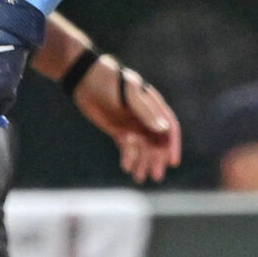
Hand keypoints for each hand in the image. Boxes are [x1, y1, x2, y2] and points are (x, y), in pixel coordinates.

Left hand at [71, 55, 180, 181]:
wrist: (85, 79)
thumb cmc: (109, 81)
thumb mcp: (128, 95)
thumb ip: (145, 112)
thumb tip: (163, 129)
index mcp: (153, 106)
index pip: (169, 128)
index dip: (172, 145)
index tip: (172, 162)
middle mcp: (146, 118)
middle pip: (156, 143)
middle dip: (156, 159)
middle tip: (155, 176)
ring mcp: (133, 125)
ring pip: (143, 149)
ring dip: (143, 163)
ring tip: (139, 177)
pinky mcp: (120, 131)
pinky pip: (128, 148)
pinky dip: (129, 158)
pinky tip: (126, 167)